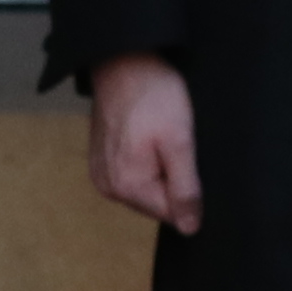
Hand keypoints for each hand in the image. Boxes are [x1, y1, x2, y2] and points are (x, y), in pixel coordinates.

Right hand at [87, 53, 201, 233]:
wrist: (123, 62)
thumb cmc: (153, 97)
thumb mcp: (180, 142)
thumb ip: (185, 189)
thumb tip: (190, 229)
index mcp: (126, 187)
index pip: (172, 213)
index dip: (189, 190)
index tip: (187, 158)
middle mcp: (108, 187)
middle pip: (158, 202)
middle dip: (173, 179)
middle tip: (174, 143)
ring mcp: (102, 173)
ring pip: (147, 188)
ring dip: (161, 169)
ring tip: (160, 137)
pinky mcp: (102, 159)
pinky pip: (134, 173)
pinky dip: (148, 160)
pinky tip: (150, 137)